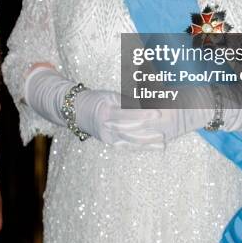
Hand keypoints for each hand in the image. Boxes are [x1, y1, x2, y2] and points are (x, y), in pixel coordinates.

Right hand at [25, 67, 162, 147]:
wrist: (77, 111)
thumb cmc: (97, 99)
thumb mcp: (110, 95)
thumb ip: (127, 101)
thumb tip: (147, 101)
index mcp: (106, 111)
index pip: (128, 114)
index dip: (143, 114)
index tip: (158, 113)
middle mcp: (106, 126)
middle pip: (130, 131)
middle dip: (147, 132)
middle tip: (164, 132)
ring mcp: (107, 137)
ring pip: (129, 141)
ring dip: (146, 143)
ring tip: (162, 143)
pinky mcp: (109, 142)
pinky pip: (126, 146)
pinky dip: (140, 147)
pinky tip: (152, 147)